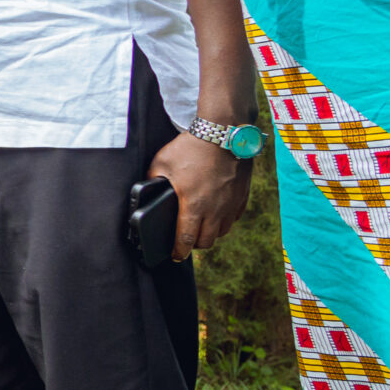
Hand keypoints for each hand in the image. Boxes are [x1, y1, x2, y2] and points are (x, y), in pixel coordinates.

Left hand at [147, 133, 252, 260]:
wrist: (225, 133)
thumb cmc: (191, 147)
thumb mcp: (161, 162)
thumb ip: (153, 181)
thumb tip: (147, 192)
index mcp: (193, 204)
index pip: (186, 239)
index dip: (178, 251)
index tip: (174, 256)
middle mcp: (215, 209)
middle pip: (206, 241)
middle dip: (193, 245)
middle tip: (184, 242)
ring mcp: (231, 204)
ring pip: (221, 232)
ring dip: (209, 235)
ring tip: (198, 230)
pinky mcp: (242, 197)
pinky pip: (233, 219)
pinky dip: (223, 222)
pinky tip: (215, 216)